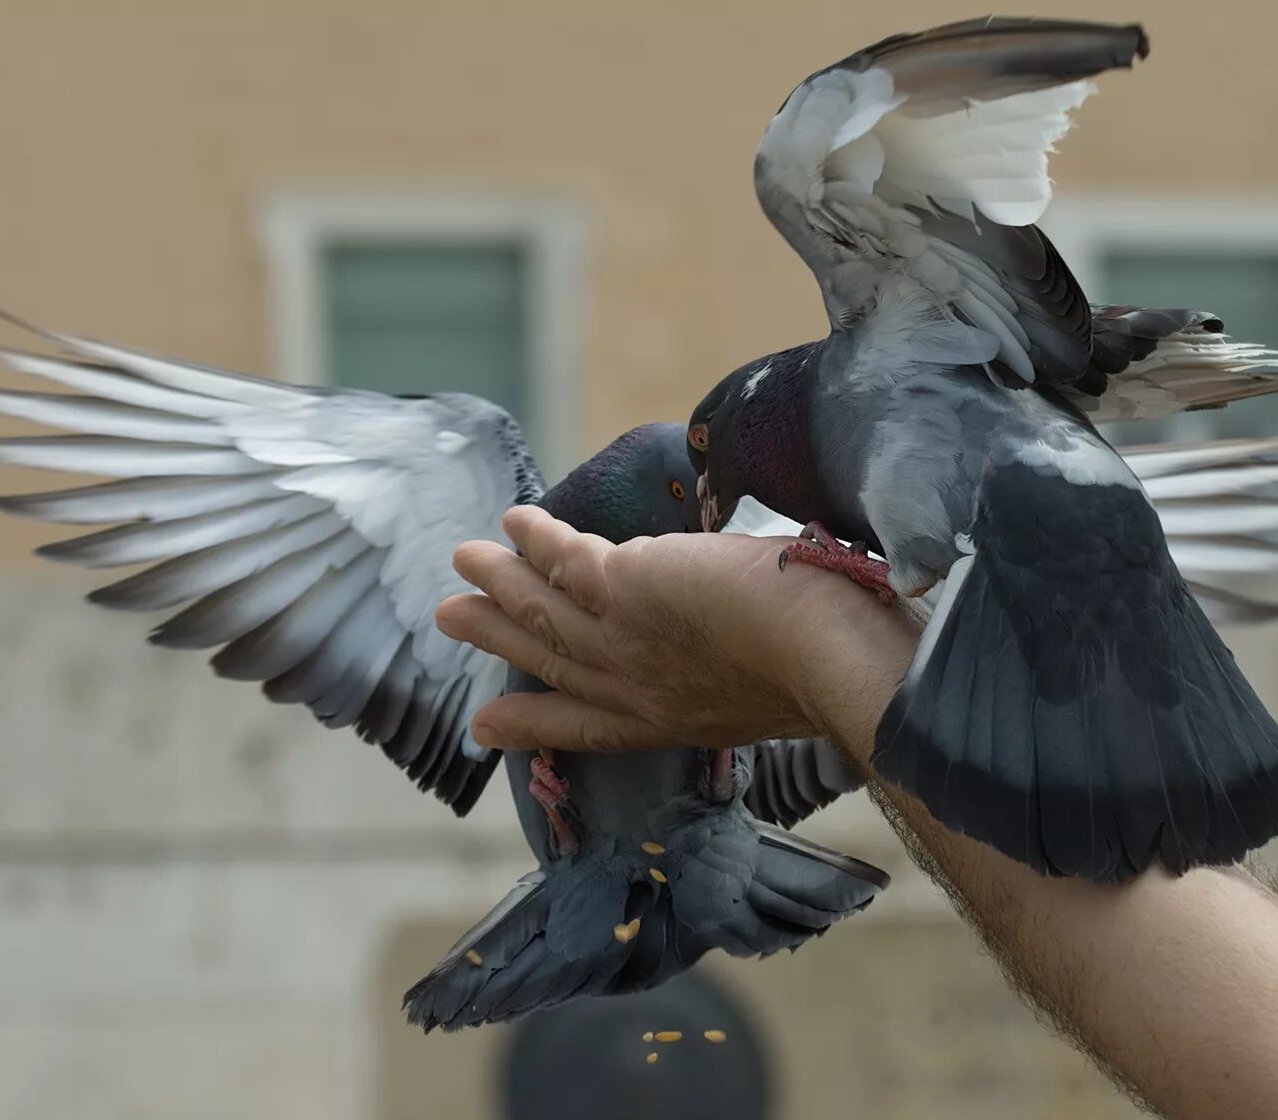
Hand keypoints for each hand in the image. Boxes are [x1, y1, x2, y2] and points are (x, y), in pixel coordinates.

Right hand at [435, 506, 918, 757]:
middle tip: (449, 617)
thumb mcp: (776, 687)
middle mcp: (634, 688)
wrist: (825, 655)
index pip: (588, 725)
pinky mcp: (624, 591)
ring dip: (500, 581)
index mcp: (670, 720)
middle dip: (496, 637)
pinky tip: (516, 520)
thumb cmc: (828, 668)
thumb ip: (752, 669)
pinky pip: (565, 561)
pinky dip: (537, 540)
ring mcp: (623, 642)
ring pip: (543, 609)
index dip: (534, 726)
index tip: (487, 728)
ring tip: (464, 557)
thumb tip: (767, 635)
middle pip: (548, 659)